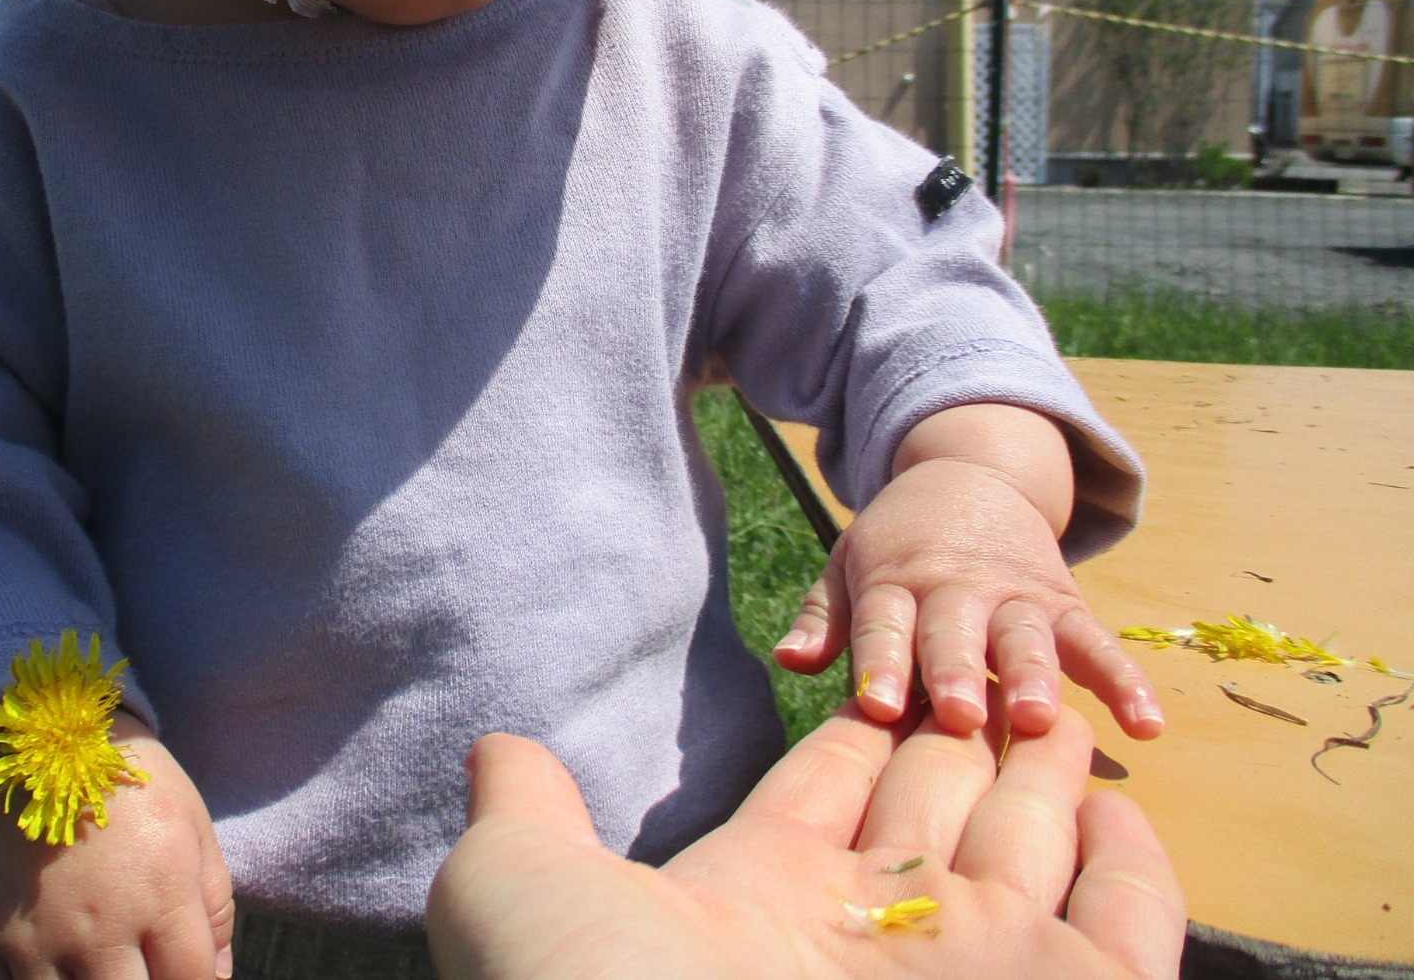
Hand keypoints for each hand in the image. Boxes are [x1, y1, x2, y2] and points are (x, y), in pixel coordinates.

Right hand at [0, 713, 233, 979]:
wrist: (49, 737)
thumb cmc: (136, 789)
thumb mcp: (195, 833)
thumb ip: (214, 916)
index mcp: (161, 896)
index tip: (183, 978)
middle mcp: (98, 927)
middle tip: (135, 969)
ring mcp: (36, 938)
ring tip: (94, 967)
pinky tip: (46, 972)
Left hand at [427, 705, 1184, 979]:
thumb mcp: (520, 886)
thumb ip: (525, 812)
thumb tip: (496, 749)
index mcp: (758, 893)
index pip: (823, 794)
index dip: (851, 740)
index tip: (873, 687)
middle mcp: (871, 935)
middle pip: (931, 809)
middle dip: (956, 744)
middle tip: (984, 679)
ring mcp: (970, 969)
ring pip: (1024, 847)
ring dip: (1045, 779)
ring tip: (1052, 712)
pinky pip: (1127, 925)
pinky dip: (1132, 866)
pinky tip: (1117, 806)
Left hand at [774, 405, 1162, 739]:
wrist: (971, 476)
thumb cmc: (898, 545)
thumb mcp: (850, 567)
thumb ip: (824, 618)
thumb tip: (788, 659)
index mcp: (895, 584)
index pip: (883, 626)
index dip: (878, 665)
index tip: (874, 707)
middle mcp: (956, 590)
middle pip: (954, 634)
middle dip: (955, 673)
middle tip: (958, 715)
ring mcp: (1015, 597)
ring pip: (1027, 639)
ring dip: (1034, 676)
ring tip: (1040, 717)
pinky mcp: (1065, 604)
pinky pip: (1099, 644)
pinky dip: (1125, 680)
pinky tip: (1147, 723)